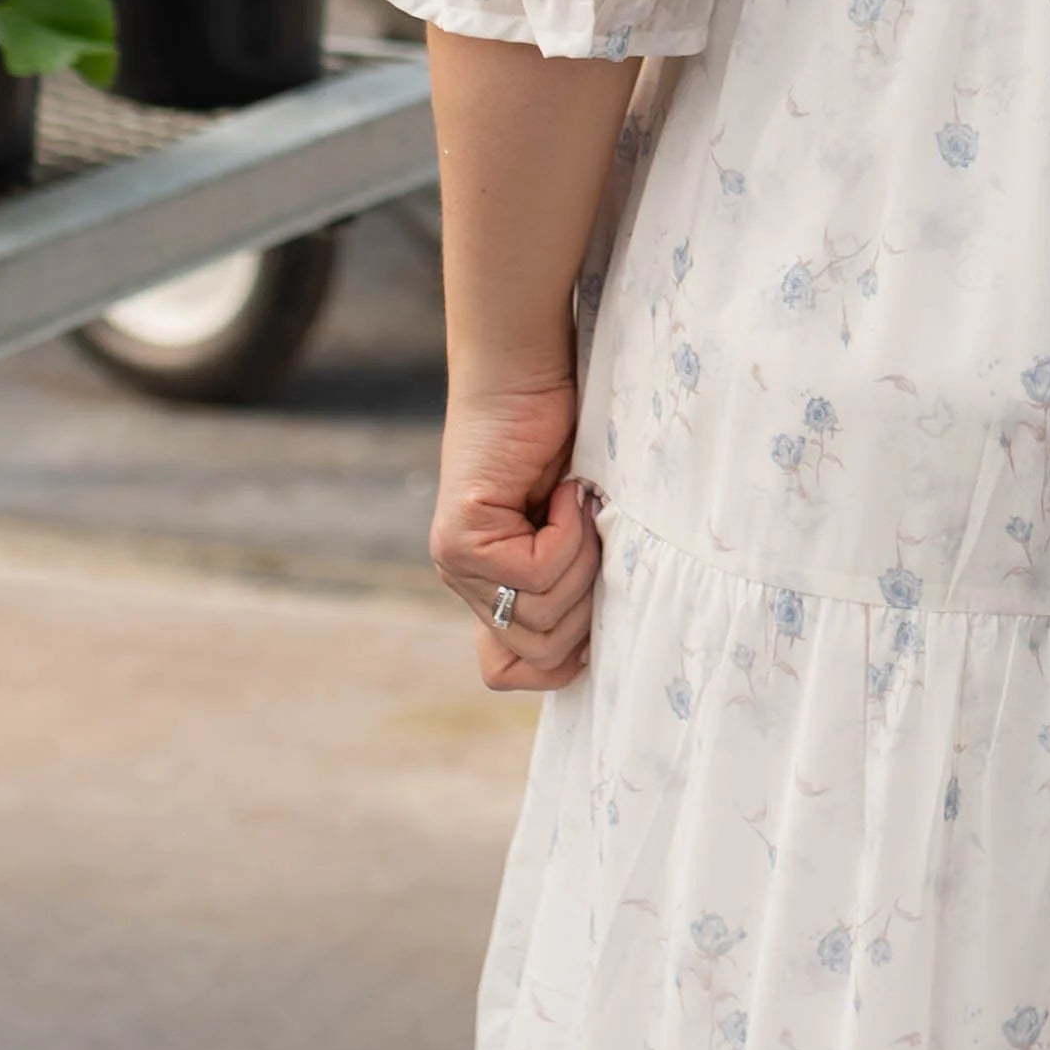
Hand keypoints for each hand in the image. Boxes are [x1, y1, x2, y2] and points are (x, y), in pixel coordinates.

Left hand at [431, 373, 603, 691]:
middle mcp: (464, 583)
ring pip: (544, 615)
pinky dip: (571, 532)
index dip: (563, 659)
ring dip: (583, 561)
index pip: (506, 672)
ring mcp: (455, 564)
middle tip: (594, 537)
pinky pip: (538, 571)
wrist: (528, 376)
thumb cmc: (565, 440)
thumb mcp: (577, 532)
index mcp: (488, 589)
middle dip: (589, 602)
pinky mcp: (460, 537)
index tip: (594, 604)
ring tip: (581, 509)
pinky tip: (569, 491)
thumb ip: (572, 583)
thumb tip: (591, 652)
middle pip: (542, 652)